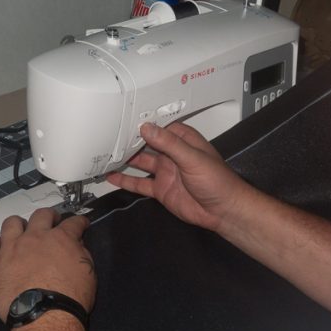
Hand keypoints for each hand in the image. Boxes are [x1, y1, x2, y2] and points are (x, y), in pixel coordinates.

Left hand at [0, 209, 94, 321]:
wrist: (45, 316)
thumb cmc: (71, 296)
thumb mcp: (88, 273)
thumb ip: (81, 254)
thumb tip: (75, 244)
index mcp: (61, 239)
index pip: (73, 223)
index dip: (80, 222)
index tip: (82, 225)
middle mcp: (35, 237)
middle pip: (41, 215)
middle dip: (50, 216)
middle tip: (53, 224)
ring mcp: (12, 248)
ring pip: (11, 223)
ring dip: (19, 225)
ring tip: (23, 234)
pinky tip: (0, 249)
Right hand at [106, 122, 251, 232]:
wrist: (223, 211)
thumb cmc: (219, 182)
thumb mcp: (193, 158)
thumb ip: (169, 144)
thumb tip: (148, 129)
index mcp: (184, 141)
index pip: (160, 128)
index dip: (144, 124)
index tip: (126, 120)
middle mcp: (173, 155)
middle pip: (147, 144)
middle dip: (130, 140)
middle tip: (111, 136)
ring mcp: (166, 172)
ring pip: (141, 162)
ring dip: (126, 159)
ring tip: (107, 154)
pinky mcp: (162, 190)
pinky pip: (140, 183)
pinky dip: (126, 180)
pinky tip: (113, 177)